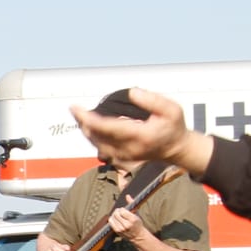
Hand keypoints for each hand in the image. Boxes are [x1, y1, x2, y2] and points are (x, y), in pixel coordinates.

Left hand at [72, 89, 192, 166]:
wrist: (176, 148)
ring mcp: (124, 155)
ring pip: (96, 143)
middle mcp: (129, 148)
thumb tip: (131, 92)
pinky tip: (88, 124)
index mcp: (140, 136)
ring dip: (86, 129)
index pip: (109, 128)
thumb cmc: (173, 126)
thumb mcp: (171, 109)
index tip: (77, 109)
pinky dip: (92, 135)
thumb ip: (152, 100)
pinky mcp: (121, 157)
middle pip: (97, 137)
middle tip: (74, 108)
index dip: (90, 119)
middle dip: (83, 122)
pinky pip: (100, 147)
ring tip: (78, 114)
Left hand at [108, 206, 147, 241]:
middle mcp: (127, 225)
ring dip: (114, 215)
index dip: (122, 209)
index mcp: (133, 219)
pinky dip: (112, 219)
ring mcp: (121, 229)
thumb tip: (127, 195)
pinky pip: (111, 222)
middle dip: (117, 211)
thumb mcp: (137, 213)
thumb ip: (132, 203)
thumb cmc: (137, 223)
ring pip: (112, 218)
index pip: (122, 211)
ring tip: (118, 216)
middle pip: (116, 214)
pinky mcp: (117, 231)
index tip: (124, 210)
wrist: (137, 236)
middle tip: (120, 212)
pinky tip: (116, 219)